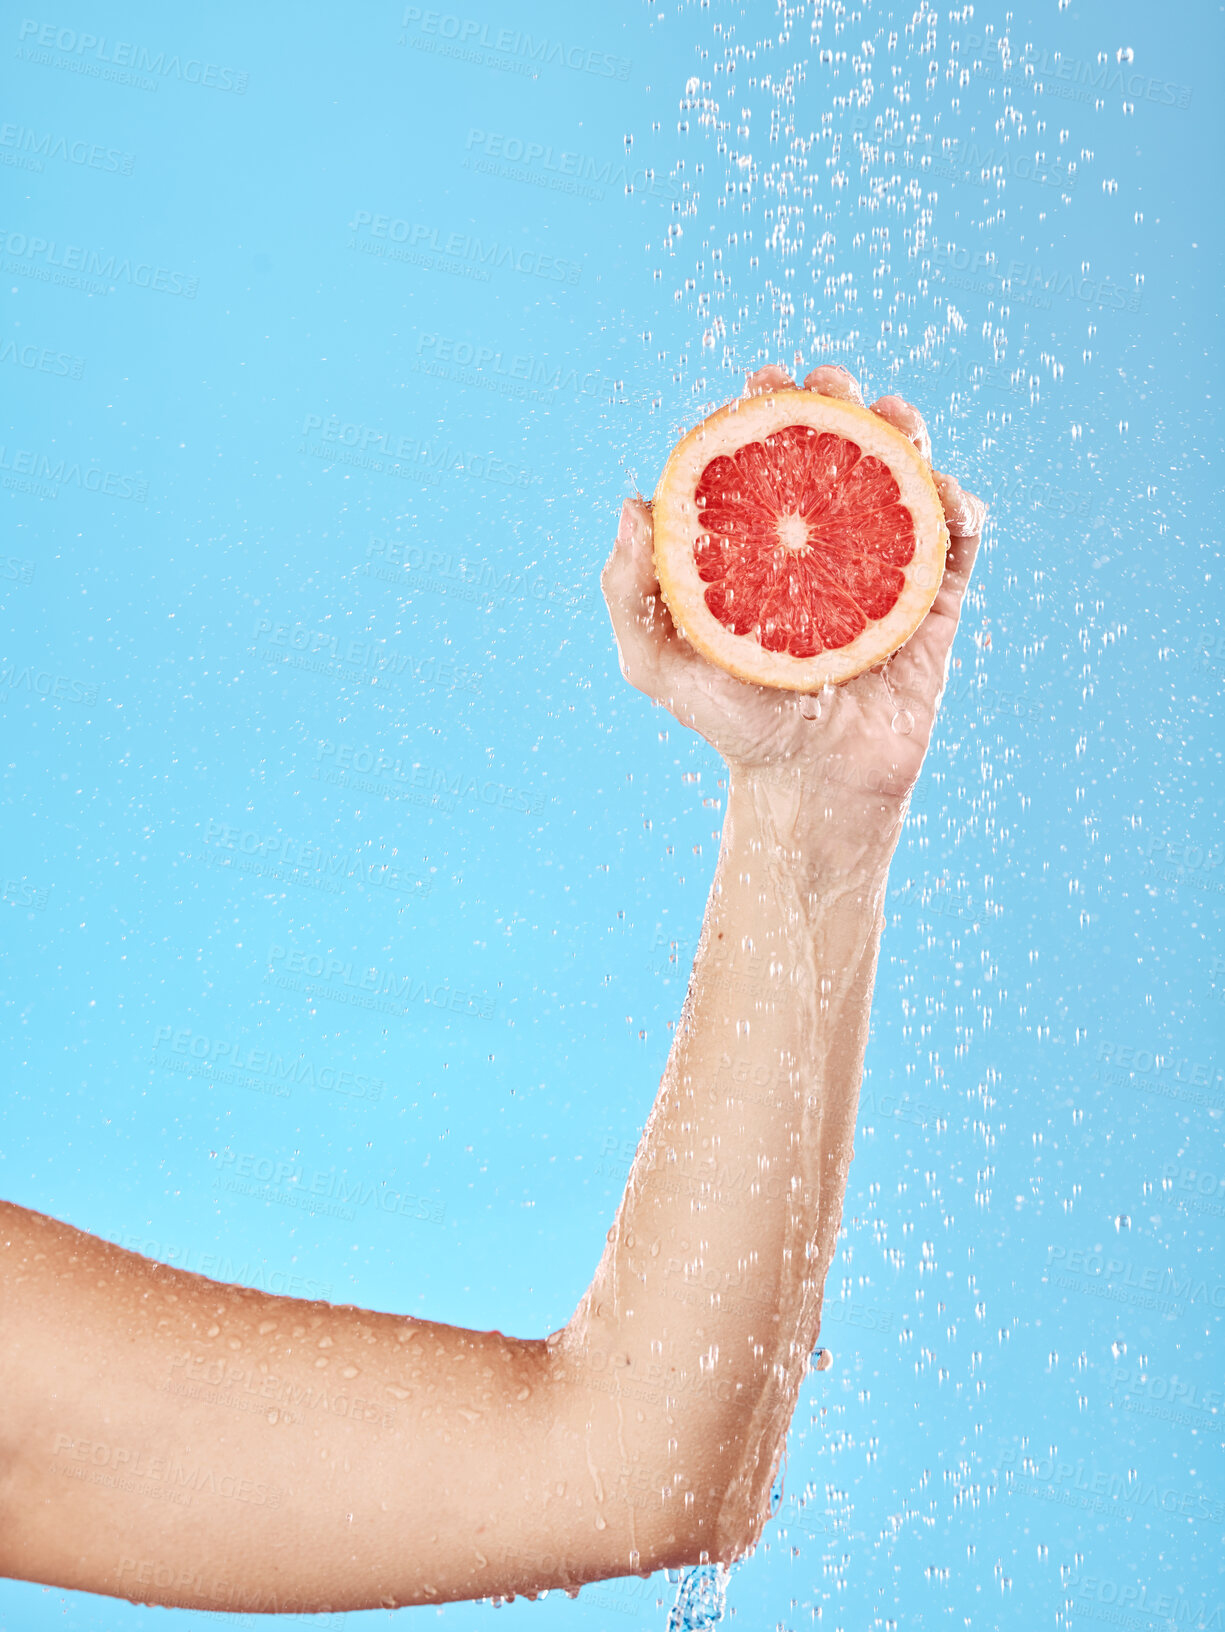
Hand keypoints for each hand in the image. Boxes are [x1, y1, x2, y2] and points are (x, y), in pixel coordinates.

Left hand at [602, 363, 986, 810]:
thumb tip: (633, 503)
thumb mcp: (656, 663)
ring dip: (902, 432)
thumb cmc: (731, 726)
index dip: (765, 409)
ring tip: (890, 416)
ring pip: (900, 478)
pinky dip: (958, 506)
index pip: (765, 458)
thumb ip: (629, 591)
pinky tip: (941, 493)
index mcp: (760, 546)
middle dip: (836, 398)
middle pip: (836, 448)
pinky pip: (955, 544)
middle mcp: (820, 546)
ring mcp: (880, 569)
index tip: (762, 383)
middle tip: (829, 384)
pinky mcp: (931, 605)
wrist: (810, 787)